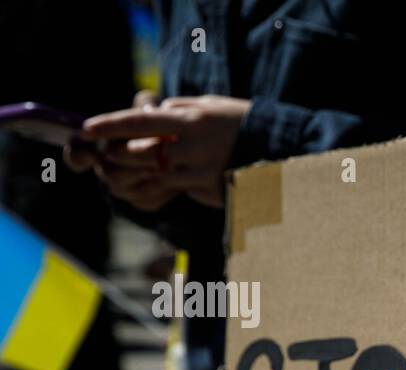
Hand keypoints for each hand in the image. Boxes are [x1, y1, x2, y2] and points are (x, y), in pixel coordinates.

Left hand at [70, 94, 250, 209]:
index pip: (140, 121)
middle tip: (107, 153)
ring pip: (154, 175)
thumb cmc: (242, 122)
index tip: (87, 127)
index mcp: (191, 120)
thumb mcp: (210, 106)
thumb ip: (178, 110)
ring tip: (130, 167)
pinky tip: (168, 179)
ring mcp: (201, 172)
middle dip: (118, 154)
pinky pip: (177, 189)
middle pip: (139, 153)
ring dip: (138, 172)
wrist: (281, 150)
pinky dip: (165, 184)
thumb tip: (150, 112)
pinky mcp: (210, 191)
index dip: (110, 124)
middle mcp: (193, 147)